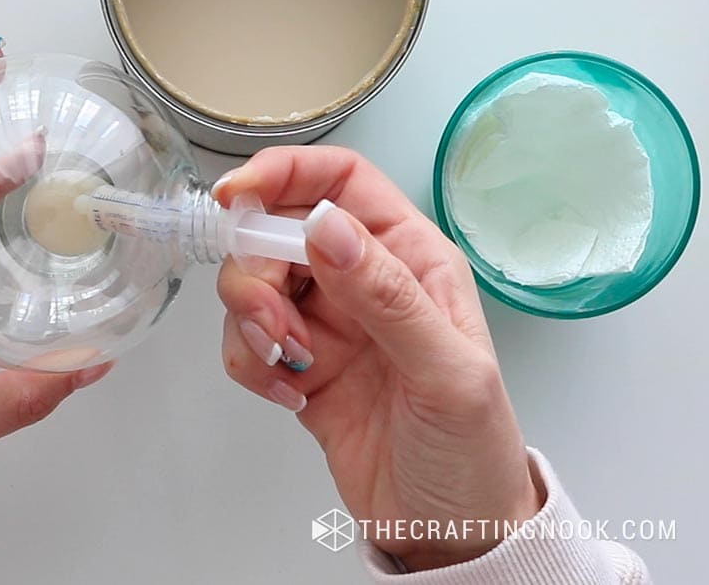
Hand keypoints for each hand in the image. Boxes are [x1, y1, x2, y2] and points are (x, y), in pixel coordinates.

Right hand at [215, 147, 542, 570]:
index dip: (285, 174)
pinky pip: (245, 338)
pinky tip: (291, 394)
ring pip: (253, 283)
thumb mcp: (445, 371)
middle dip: (257, 271)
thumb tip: (325, 226)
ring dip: (252, 321)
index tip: (236, 196)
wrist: (449, 534)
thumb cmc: (472, 451)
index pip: (340, 179)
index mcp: (410, 256)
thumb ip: (385, 295)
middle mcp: (363, 278)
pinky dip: (251, 362)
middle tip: (275, 325)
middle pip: (278, 230)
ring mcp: (328, 320)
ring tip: (290, 365)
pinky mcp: (298, 362)